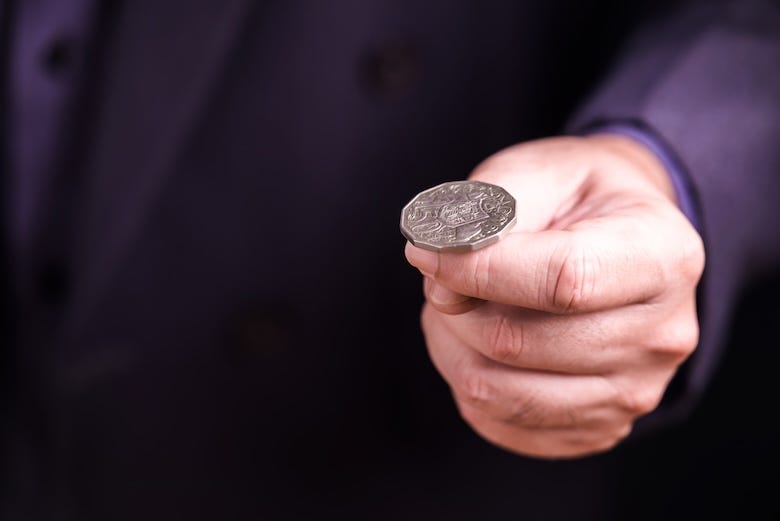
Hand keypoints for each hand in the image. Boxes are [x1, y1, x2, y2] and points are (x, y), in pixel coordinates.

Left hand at [405, 134, 704, 458]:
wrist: (622, 239)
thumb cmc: (576, 199)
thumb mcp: (539, 170)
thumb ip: (487, 212)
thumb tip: (441, 277)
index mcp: (661, 257)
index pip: (561, 281)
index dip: (477, 271)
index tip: (425, 251)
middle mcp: (661, 335)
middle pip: (517, 342)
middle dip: (456, 306)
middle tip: (444, 273)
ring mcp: (634, 392)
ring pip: (495, 390)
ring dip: (451, 344)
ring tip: (460, 305)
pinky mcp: (598, 428)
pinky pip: (498, 422)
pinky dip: (467, 380)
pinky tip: (478, 342)